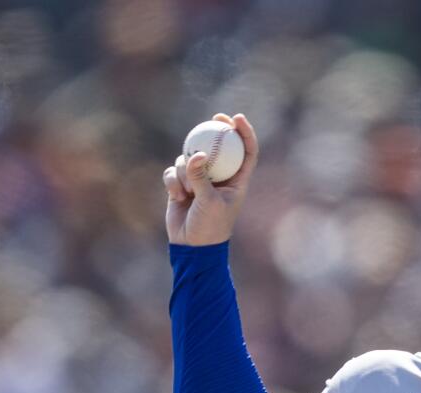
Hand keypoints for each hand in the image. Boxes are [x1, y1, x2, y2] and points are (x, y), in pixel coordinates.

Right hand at [163, 113, 257, 245]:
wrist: (191, 246)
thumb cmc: (210, 227)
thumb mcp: (209, 202)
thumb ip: (202, 177)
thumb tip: (196, 154)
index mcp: (237, 181)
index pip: (246, 152)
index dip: (245, 133)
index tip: (237, 118)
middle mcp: (219, 177)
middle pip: (219, 146)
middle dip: (217, 130)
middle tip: (214, 117)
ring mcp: (199, 179)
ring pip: (190, 158)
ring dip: (186, 173)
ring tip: (188, 193)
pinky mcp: (181, 184)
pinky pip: (173, 171)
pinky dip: (173, 182)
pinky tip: (176, 196)